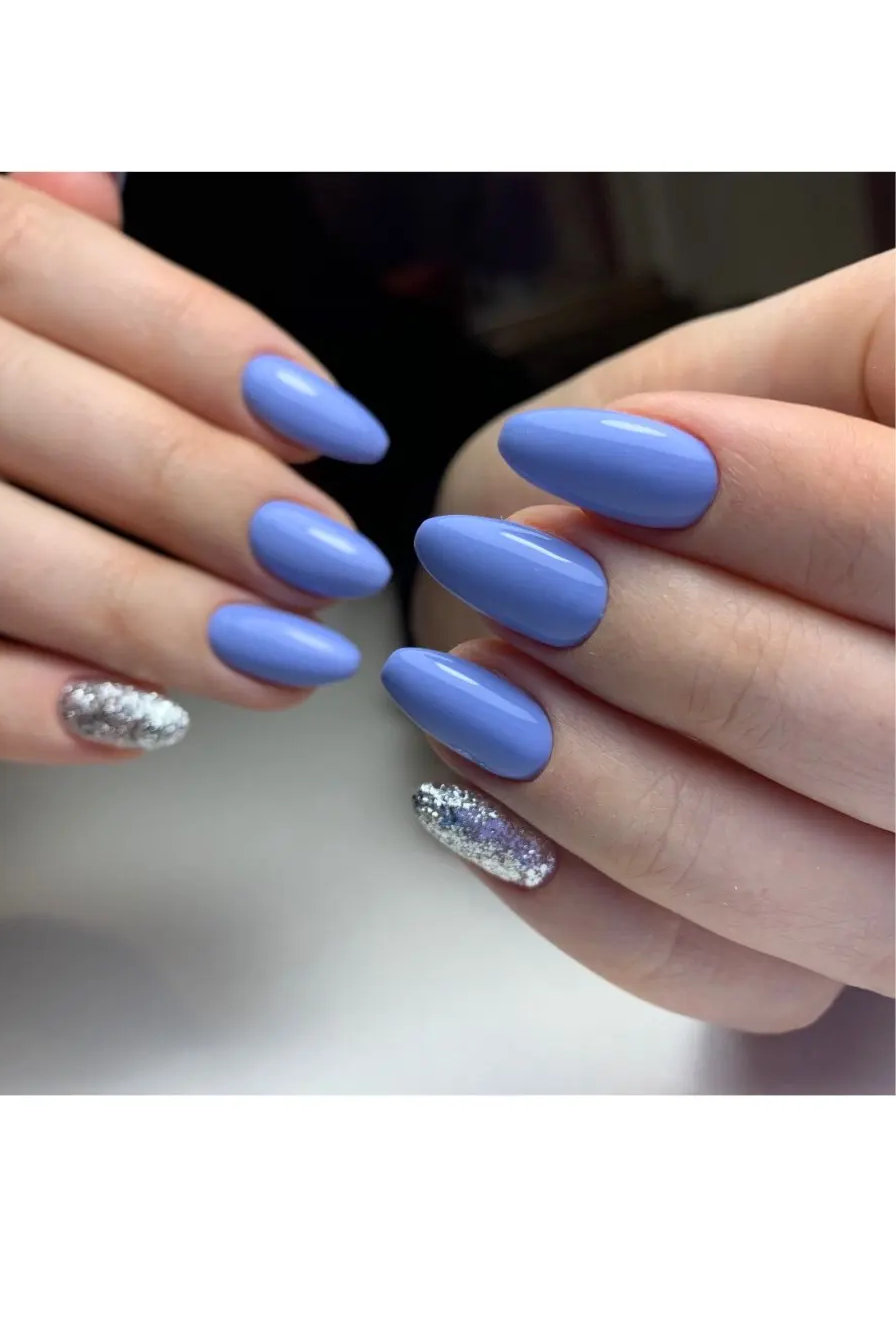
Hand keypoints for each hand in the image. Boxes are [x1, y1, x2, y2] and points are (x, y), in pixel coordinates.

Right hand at [0, 173, 390, 761]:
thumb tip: (94, 198)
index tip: (329, 419)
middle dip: (186, 487)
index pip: (35, 261)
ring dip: (129, 611)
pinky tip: (129, 724)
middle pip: (8, 397)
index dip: (191, 338)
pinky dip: (6, 703)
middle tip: (325, 563)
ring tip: (270, 662)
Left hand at [394, 256, 893, 1031]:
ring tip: (472, 678)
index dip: (773, 502)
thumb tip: (658, 463)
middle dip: (665, 641)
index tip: (593, 453)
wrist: (680, 567)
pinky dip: (574, 885)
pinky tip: (479, 785)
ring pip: (797, 880)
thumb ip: (806, 375)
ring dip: (601, 774)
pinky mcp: (824, 961)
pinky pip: (714, 972)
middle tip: (512, 563)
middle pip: (874, 731)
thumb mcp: (823, 355)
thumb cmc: (753, 463)